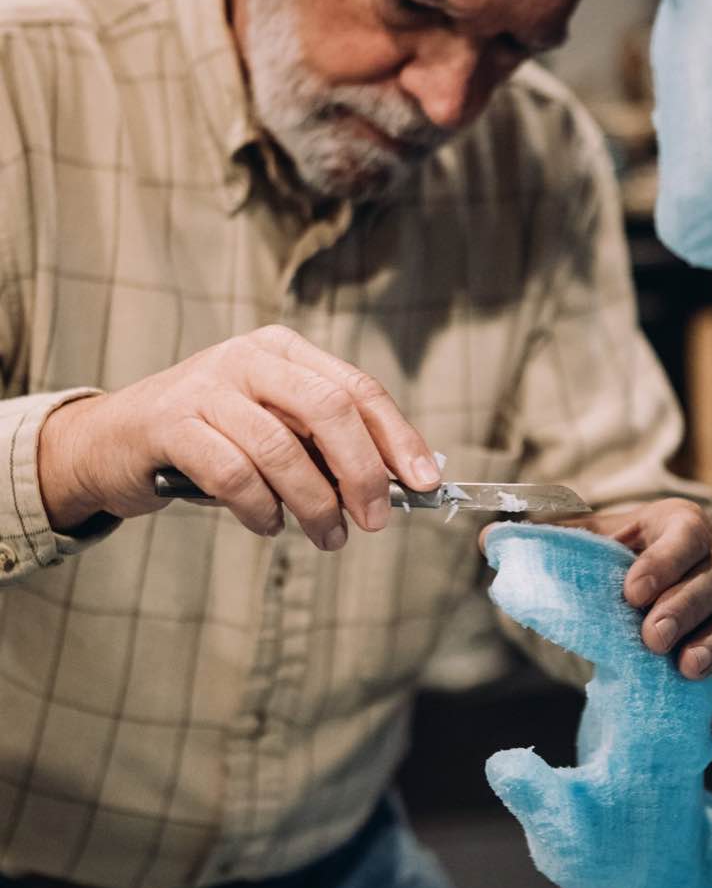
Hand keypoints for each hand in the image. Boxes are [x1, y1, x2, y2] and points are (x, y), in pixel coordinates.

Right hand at [37, 325, 441, 549]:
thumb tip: (394, 484)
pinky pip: (233, 473)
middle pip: (329, 409)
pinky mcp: (170, 423)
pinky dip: (260, 509)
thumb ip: (323, 444)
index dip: (396, 437)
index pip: (357, 388)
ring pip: (281, 448)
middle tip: (373, 520)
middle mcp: (248, 357)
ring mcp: (206, 386)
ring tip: (326, 537)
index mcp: (283, 350)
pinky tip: (267, 525)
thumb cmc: (208, 437)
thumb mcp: (271, 426)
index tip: (423, 483)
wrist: (111, 440)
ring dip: (314, 504)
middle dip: (361, 471)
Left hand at [564, 499, 711, 743]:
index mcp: (682, 527)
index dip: (664, 561)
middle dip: (684, 608)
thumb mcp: (583, 538)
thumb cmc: (612, 557)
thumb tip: (488, 542)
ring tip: (685, 670)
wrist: (636, 587)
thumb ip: (543, 539)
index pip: (686, 535)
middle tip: (651, 636)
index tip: (630, 590)